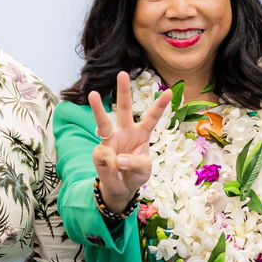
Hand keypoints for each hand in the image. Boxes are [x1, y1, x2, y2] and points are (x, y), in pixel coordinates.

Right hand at [87, 71, 172, 211]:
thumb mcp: (143, 170)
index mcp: (141, 135)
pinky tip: (113, 171)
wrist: (120, 189)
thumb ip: (134, 163)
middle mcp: (124, 133)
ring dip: (98, 108)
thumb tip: (114, 157)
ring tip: (93, 94)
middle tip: (122, 73)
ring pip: (103, 122)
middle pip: (124, 109)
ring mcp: (110, 141)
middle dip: (123, 91)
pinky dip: (108, 165)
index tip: (168, 92)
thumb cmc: (134, 176)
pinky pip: (103, 155)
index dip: (159, 105)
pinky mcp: (100, 153)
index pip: (151, 118)